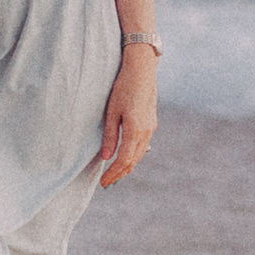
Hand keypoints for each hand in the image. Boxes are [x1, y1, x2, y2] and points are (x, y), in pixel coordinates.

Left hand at [97, 50, 158, 186]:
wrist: (142, 70)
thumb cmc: (123, 88)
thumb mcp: (112, 111)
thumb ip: (110, 136)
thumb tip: (106, 157)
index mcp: (135, 130)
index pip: (124, 161)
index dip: (113, 174)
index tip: (103, 183)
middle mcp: (146, 132)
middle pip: (133, 161)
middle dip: (120, 174)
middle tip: (107, 183)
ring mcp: (151, 127)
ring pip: (139, 154)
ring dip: (127, 166)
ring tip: (115, 174)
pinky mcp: (151, 122)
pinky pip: (143, 145)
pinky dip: (134, 155)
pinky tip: (127, 156)